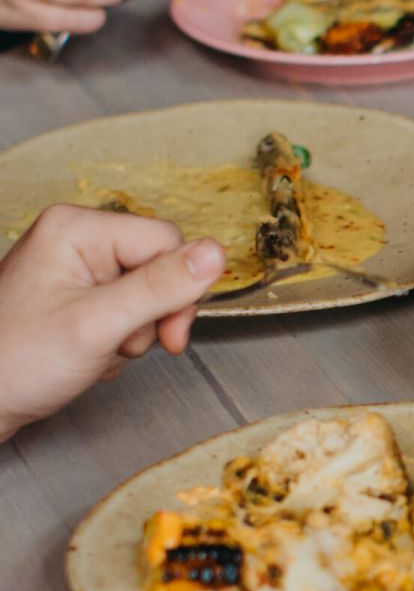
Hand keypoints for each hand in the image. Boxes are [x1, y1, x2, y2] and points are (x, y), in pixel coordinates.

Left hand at [0, 206, 224, 439]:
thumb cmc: (15, 362)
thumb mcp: (97, 324)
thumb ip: (160, 288)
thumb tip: (217, 254)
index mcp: (78, 228)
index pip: (168, 241)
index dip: (179, 289)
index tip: (167, 333)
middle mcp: (79, 238)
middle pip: (162, 266)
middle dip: (154, 314)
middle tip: (126, 343)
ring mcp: (79, 265)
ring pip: (151, 292)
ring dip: (138, 331)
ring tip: (101, 349)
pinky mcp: (81, 291)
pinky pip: (131, 308)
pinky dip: (122, 337)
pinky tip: (94, 350)